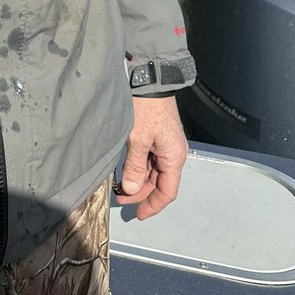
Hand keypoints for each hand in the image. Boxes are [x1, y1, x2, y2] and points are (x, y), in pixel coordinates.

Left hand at [115, 94, 187, 219]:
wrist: (149, 81)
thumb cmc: (147, 108)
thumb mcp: (138, 139)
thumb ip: (134, 167)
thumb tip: (130, 189)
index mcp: (174, 157)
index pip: (167, 191)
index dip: (153, 205)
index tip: (138, 214)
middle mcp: (173, 153)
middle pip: (159, 183)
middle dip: (141, 193)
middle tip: (120, 198)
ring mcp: (166, 145)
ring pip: (153, 172)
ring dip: (138, 180)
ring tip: (119, 186)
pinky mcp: (157, 137)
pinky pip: (150, 160)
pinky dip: (138, 167)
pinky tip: (126, 170)